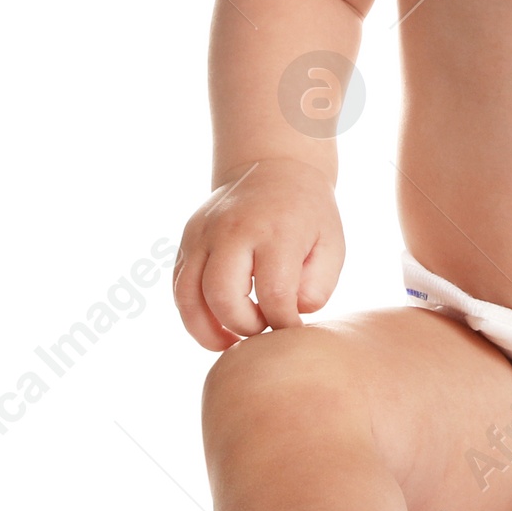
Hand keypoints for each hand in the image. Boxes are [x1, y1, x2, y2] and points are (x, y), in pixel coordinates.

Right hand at [172, 156, 344, 349]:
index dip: (284, 324)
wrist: (273, 166)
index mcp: (276, 230)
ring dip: (206, 331)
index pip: (275, 294)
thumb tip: (289, 315)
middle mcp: (234, 229)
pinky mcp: (188, 238)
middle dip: (243, 326)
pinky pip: (180, 286)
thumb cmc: (308, 214)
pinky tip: (215, 325)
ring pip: (188, 295)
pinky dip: (192, 314)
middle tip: (262, 328)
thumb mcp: (331, 244)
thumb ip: (318, 286)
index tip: (293, 329)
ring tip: (229, 344)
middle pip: (222, 295)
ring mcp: (204, 232)